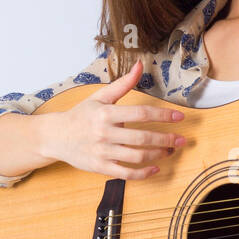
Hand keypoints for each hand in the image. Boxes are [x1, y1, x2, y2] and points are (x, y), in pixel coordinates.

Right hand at [37, 60, 185, 178]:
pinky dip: (143, 173)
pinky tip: (155, 168)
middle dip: (166, 139)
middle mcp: (105, 133)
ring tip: (170, 150)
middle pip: (143, 138)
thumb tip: (140, 65)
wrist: (56, 136)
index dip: (163, 116)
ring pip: (137, 156)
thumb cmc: (81, 115)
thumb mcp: (100, 97)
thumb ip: (123, 84)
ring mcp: (103, 152)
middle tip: (182, 140)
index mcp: (106, 113)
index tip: (180, 117)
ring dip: (159, 155)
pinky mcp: (101, 167)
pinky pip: (126, 173)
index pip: (141, 114)